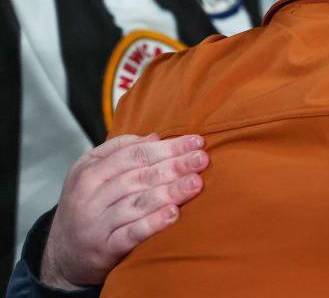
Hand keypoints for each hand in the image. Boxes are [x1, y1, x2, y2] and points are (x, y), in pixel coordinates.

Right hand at [41, 134, 208, 289]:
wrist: (62, 254)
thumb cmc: (88, 206)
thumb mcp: (92, 173)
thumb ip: (120, 151)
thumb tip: (155, 136)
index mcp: (89, 171)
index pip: (133, 154)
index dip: (167, 147)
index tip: (196, 142)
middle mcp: (90, 196)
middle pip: (138, 176)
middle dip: (174, 166)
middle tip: (202, 159)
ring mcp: (95, 223)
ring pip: (137, 203)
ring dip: (169, 191)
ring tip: (195, 183)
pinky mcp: (103, 248)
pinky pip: (131, 233)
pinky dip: (152, 223)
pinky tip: (173, 214)